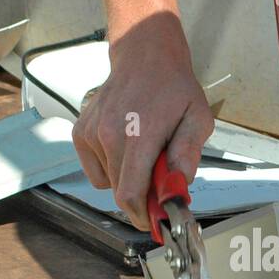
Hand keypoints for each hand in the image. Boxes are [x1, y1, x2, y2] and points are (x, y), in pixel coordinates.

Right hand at [72, 11, 213, 230]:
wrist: (144, 57)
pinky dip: (111, 168)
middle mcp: (108, 134)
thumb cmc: (173, 87)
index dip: (143, 216)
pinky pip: (96, 171)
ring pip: (108, 183)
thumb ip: (187, 154)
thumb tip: (177, 186)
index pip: (130, 193)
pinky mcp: (81, 133)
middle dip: (142, 199)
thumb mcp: (198, 119)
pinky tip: (125, 148)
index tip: (155, 222)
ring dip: (128, 180)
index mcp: (138, 134)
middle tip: (161, 184)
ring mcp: (91, 133)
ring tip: (144, 154)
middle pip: (120, 192)